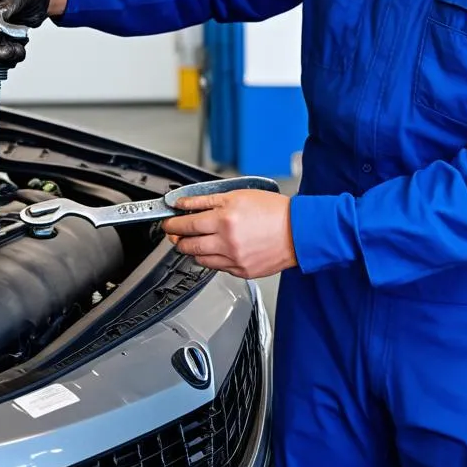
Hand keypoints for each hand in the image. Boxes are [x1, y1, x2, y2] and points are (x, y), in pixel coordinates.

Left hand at [161, 189, 296, 278]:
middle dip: (177, 238)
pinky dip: (210, 258)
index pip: (186, 224)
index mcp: (224, 219)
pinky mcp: (241, 271)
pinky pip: (216, 267)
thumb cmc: (273, 210)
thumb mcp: (237, 195)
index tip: (168, 221)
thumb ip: (206, 200)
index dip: (172, 223)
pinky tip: (214, 249)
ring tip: (193, 240)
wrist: (298, 231)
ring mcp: (233, 259)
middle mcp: (226, 242)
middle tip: (175, 232)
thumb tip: (183, 203)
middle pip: (188, 245)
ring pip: (199, 258)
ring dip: (191, 249)